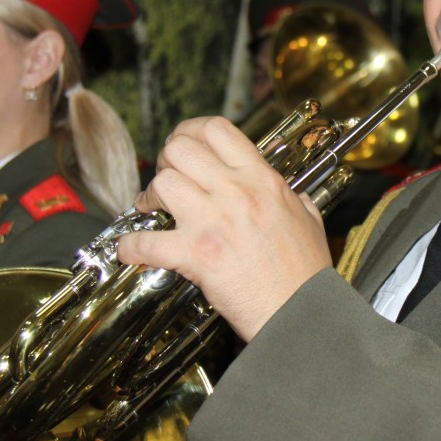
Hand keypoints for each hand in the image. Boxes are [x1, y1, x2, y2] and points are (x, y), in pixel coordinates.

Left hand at [115, 117, 330, 341]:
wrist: (301, 310)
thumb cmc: (306, 272)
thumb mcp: (309, 219)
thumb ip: (293, 200)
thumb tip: (291, 196)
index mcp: (262, 179)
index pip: (216, 129)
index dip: (191, 131)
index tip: (184, 144)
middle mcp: (236, 193)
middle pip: (180, 150)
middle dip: (166, 161)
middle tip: (167, 179)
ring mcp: (213, 222)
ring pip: (161, 183)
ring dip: (149, 197)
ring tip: (153, 210)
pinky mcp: (196, 256)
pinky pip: (145, 242)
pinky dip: (130, 247)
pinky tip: (130, 249)